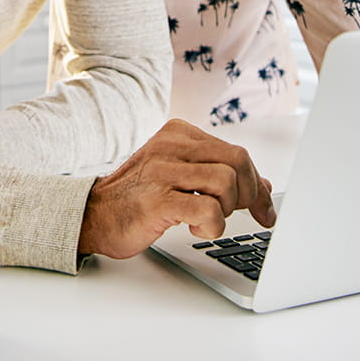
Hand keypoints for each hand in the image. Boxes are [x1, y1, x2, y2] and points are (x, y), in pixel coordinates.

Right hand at [77, 119, 275, 258]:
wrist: (93, 214)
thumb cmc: (139, 196)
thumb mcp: (179, 174)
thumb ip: (217, 173)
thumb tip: (262, 186)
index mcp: (178, 133)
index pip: (236, 152)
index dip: (258, 184)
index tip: (265, 208)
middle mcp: (170, 146)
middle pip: (237, 162)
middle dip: (249, 194)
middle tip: (241, 214)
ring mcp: (162, 171)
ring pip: (226, 183)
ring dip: (227, 210)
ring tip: (207, 218)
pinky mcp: (157, 200)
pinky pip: (208, 209)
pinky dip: (212, 225)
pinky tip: (194, 227)